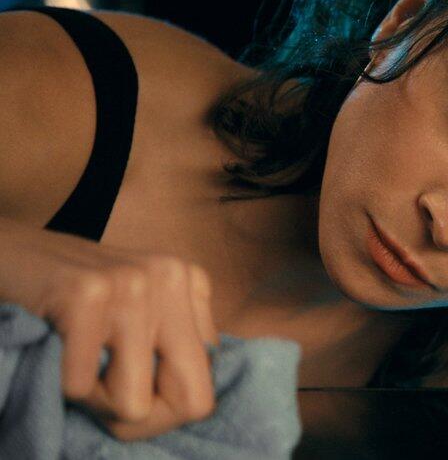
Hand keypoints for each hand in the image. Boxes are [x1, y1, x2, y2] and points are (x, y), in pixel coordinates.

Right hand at [41, 255, 219, 440]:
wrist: (11, 253)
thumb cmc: (77, 299)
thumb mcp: (141, 314)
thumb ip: (173, 351)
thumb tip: (191, 406)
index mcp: (190, 283)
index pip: (206, 387)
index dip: (165, 407)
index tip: (131, 389)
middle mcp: (171, 277)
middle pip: (190, 401)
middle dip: (143, 416)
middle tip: (105, 392)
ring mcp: (133, 281)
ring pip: (134, 403)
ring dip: (95, 399)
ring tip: (77, 362)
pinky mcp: (87, 291)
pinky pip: (82, 385)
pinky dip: (63, 383)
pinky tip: (57, 348)